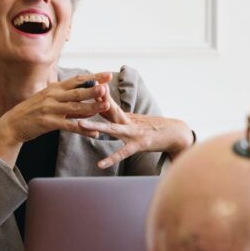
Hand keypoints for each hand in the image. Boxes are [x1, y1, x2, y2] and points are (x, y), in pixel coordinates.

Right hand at [0, 72, 112, 166]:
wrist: (13, 123)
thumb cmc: (34, 111)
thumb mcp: (49, 99)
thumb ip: (67, 99)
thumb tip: (87, 100)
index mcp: (55, 88)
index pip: (77, 80)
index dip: (93, 77)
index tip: (108, 75)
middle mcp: (53, 96)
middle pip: (77, 92)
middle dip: (93, 89)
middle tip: (106, 87)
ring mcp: (50, 109)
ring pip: (75, 108)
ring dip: (91, 107)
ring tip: (105, 106)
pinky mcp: (48, 122)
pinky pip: (69, 126)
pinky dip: (82, 129)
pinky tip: (94, 132)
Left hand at [77, 96, 193, 168]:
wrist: (175, 133)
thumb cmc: (153, 127)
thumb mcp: (134, 119)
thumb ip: (118, 115)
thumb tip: (103, 108)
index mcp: (125, 115)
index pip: (107, 102)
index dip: (93, 95)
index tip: (78, 86)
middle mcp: (128, 121)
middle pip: (108, 109)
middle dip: (91, 103)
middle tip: (73, 99)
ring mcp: (133, 132)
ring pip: (111, 127)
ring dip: (95, 124)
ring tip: (79, 124)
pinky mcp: (139, 145)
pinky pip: (122, 153)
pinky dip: (111, 159)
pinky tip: (100, 165)